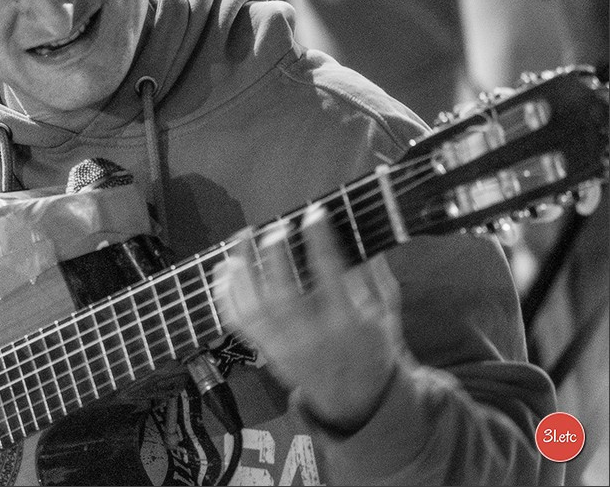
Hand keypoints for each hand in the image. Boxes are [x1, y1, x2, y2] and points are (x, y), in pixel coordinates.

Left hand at [214, 206, 404, 431]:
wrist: (354, 400)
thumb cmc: (372, 348)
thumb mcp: (387, 314)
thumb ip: (374, 276)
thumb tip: (359, 234)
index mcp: (346, 323)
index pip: (328, 274)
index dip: (319, 239)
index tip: (313, 213)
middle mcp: (309, 336)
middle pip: (281, 293)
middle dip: (274, 255)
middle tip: (275, 228)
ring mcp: (282, 345)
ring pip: (251, 306)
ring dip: (241, 268)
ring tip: (242, 237)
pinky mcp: (264, 349)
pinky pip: (236, 321)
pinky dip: (225, 293)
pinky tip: (227, 266)